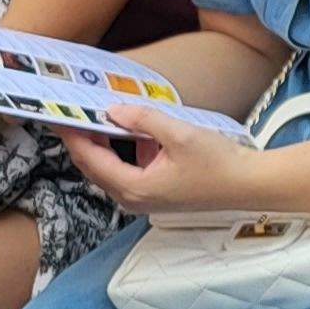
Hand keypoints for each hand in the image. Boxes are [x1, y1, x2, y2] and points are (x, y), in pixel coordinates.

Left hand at [62, 103, 267, 215]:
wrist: (249, 185)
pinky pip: (127, 170)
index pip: (90, 158)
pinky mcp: (155, 194)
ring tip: (97, 116)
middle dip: (82, 138)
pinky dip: (123, 150)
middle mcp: (133, 198)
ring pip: (109, 168)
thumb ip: (144, 119)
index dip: (73, 135)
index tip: (60, 115)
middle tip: (71, 112)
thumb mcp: (180, 134)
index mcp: (134, 188)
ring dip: (103, 143)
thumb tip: (114, 110)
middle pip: (94, 166)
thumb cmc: (220, 164)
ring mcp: (144, 198)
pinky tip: (131, 130)